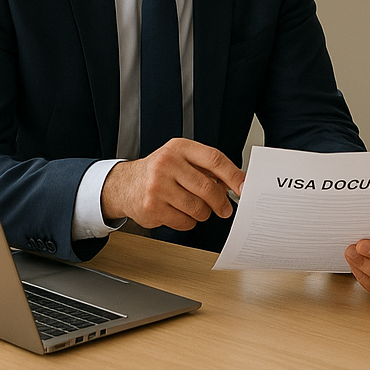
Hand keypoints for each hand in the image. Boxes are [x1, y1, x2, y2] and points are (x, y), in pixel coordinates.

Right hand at [101, 138, 244, 230]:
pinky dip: (188, 221)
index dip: (233, 175)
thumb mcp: (182, 158)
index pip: (214, 159)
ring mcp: (158, 186)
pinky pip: (184, 222)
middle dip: (220, 202)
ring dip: (203, 213)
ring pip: (197, 208)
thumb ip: (207, 168)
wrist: (125, 184)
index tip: (244, 187)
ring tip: (196, 208)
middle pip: (208, 187)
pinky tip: (180, 213)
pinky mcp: (152, 207)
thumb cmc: (160, 171)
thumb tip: (236, 184)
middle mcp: (167, 164)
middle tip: (225, 209)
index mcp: (179, 148)